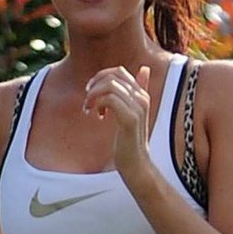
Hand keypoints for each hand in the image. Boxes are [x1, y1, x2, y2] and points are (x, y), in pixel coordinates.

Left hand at [83, 63, 152, 180]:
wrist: (136, 164)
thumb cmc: (130, 141)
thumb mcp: (131, 112)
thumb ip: (136, 92)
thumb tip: (145, 69)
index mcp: (142, 95)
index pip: (119, 71)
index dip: (100, 77)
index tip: (91, 92)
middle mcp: (142, 98)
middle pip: (113, 75)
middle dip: (95, 84)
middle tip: (88, 100)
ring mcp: (137, 108)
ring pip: (110, 85)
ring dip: (93, 95)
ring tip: (90, 109)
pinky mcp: (130, 119)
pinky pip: (109, 99)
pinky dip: (98, 104)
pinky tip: (98, 116)